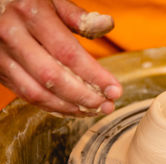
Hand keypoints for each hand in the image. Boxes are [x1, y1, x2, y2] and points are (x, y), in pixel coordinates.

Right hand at [0, 0, 121, 115]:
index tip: (115, 89)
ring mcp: (1, 56)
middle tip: (107, 105)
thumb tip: (107, 25)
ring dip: (70, 107)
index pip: (68, 53)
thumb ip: (78, 16)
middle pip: (53, 78)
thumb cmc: (27, 1)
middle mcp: (12, 36)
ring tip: (94, 110)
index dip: (94, 75)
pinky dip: (52, 107)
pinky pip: (26, 95)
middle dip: (84, 97)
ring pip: (37, 93)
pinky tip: (73, 108)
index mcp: (30, 14)